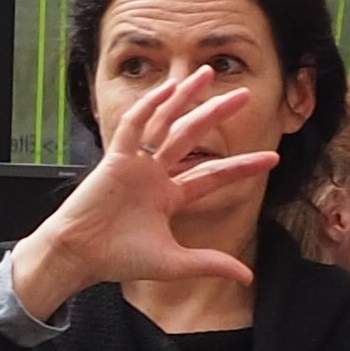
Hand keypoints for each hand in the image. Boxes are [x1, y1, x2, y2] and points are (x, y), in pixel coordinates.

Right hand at [6, 65, 285, 318]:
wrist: (78, 255)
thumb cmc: (117, 259)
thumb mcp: (172, 262)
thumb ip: (209, 263)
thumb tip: (247, 276)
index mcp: (167, 197)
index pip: (211, 175)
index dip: (241, 166)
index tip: (271, 158)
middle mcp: (154, 175)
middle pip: (191, 136)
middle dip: (217, 116)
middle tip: (244, 96)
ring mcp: (135, 164)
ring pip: (165, 123)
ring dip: (185, 98)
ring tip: (207, 74)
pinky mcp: (116, 159)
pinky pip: (133, 126)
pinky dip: (150, 106)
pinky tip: (168, 88)